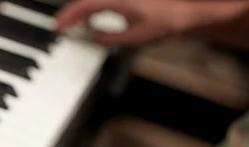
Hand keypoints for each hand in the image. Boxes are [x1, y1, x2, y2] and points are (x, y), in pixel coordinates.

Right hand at [55, 0, 192, 45]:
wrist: (190, 10)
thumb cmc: (168, 20)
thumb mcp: (135, 37)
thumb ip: (110, 39)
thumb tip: (94, 40)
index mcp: (117, 0)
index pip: (84, 6)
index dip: (68, 17)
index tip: (58, 26)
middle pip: (86, 2)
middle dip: (70, 15)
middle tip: (59, 27)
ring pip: (94, 1)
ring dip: (81, 13)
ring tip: (71, 25)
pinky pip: (104, 2)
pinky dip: (93, 10)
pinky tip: (92, 20)